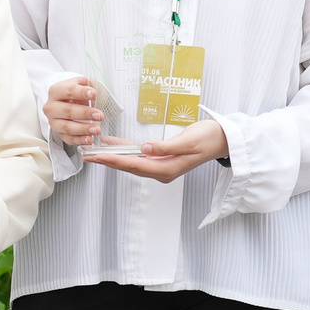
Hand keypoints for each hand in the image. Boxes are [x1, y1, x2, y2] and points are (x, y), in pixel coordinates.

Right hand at [44, 76, 103, 148]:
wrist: (63, 102)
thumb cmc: (73, 93)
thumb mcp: (79, 84)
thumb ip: (89, 84)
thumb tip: (98, 89)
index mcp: (56, 91)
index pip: (68, 91)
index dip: (81, 92)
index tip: (94, 94)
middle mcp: (51, 107)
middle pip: (67, 111)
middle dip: (85, 113)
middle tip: (99, 115)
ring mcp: (54, 121)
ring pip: (67, 127)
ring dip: (83, 129)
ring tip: (97, 129)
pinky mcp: (58, 133)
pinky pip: (68, 139)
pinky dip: (80, 140)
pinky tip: (90, 139)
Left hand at [87, 118, 228, 182]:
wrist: (221, 139)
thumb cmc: (208, 139)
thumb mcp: (188, 142)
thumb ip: (166, 147)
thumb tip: (145, 149)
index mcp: (166, 169)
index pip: (135, 166)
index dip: (115, 161)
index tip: (98, 157)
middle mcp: (161, 170)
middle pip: (129, 166)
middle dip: (108, 161)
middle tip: (88, 156)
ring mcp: (161, 165)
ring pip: (132, 161)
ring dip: (114, 156)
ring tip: (95, 151)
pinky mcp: (162, 157)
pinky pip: (139, 155)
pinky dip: (126, 149)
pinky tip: (114, 143)